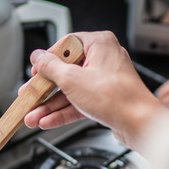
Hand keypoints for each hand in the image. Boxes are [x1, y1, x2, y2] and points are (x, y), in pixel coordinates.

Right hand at [22, 31, 168, 151]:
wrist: (140, 125)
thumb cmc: (117, 98)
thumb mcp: (72, 79)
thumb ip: (50, 67)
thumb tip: (38, 57)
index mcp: (99, 44)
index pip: (65, 46)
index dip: (47, 60)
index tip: (35, 72)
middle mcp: (103, 59)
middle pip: (65, 71)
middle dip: (44, 89)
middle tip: (29, 96)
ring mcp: (104, 81)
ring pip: (70, 91)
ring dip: (50, 105)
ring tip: (32, 116)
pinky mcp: (104, 99)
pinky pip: (78, 103)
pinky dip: (63, 112)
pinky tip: (47, 121)